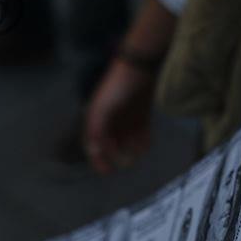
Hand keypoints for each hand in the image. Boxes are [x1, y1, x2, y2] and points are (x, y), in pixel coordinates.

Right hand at [84, 59, 155, 173]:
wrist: (140, 68)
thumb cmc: (118, 87)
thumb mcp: (102, 108)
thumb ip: (95, 129)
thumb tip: (93, 151)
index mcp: (97, 118)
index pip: (94, 144)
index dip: (99, 160)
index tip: (107, 172)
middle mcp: (111, 119)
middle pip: (112, 144)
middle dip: (118, 155)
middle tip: (128, 163)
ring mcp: (126, 117)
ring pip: (128, 140)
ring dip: (132, 150)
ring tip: (138, 153)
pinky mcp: (141, 114)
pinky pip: (141, 132)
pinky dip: (143, 141)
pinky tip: (146, 145)